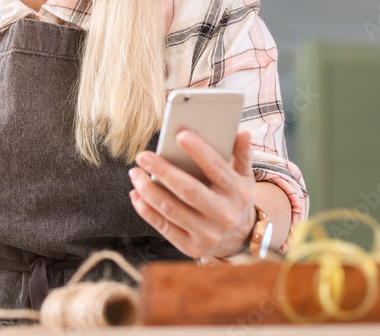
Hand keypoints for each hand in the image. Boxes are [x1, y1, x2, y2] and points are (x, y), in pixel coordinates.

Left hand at [129, 129, 256, 258]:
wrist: (240, 241)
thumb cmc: (235, 200)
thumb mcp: (244, 178)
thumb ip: (242, 155)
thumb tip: (243, 132)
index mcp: (237, 193)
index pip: (216, 168)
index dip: (199, 150)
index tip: (180, 134)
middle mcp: (224, 215)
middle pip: (188, 190)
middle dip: (162, 171)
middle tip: (142, 156)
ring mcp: (207, 234)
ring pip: (171, 209)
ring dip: (148, 190)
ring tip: (135, 173)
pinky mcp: (191, 247)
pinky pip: (163, 227)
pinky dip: (146, 210)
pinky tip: (136, 194)